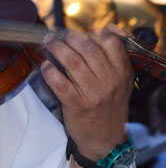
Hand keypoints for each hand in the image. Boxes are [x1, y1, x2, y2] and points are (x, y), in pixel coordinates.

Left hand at [41, 23, 133, 158]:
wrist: (105, 139)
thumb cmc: (109, 105)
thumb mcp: (120, 81)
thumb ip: (114, 56)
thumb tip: (105, 28)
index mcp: (122, 72)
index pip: (110, 42)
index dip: (92, 33)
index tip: (79, 33)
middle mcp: (110, 81)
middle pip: (87, 49)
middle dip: (69, 38)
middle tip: (57, 36)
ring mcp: (93, 93)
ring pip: (72, 62)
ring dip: (56, 49)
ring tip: (48, 43)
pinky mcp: (77, 105)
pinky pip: (60, 83)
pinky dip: (50, 71)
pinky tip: (45, 64)